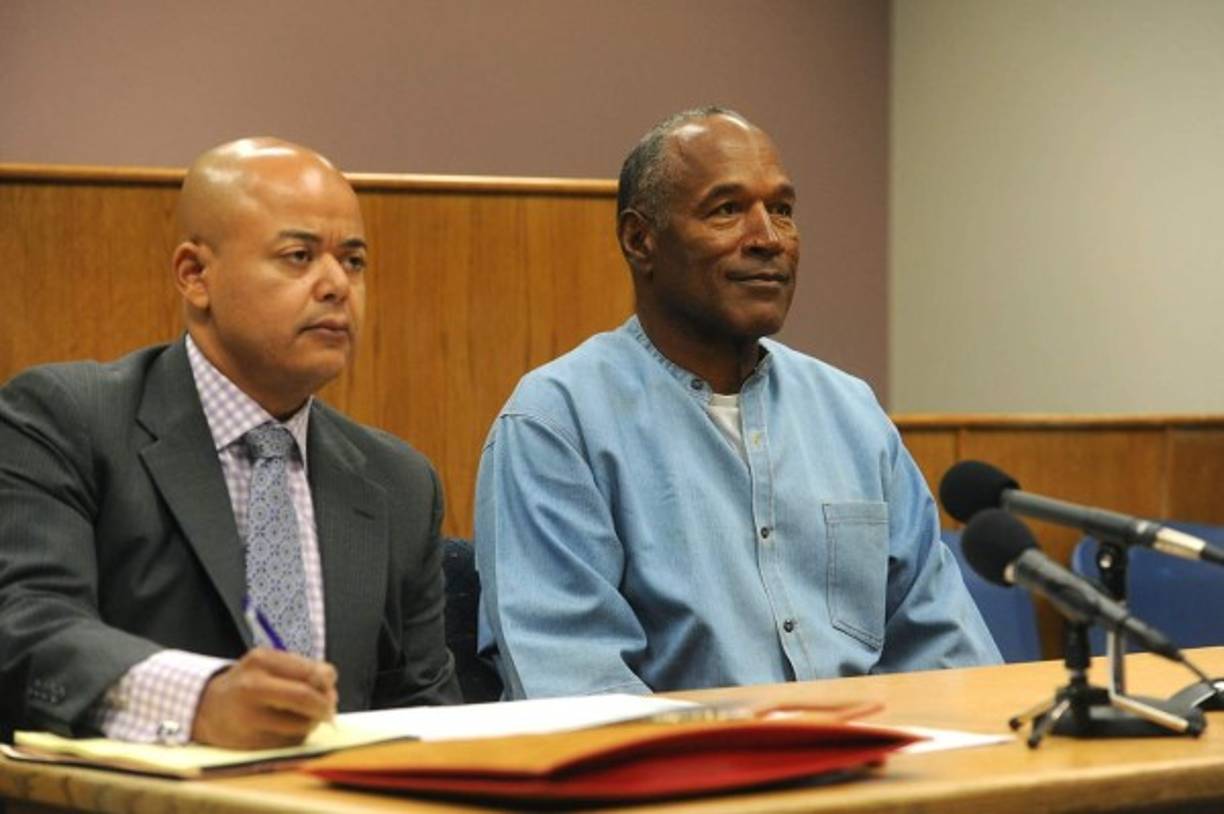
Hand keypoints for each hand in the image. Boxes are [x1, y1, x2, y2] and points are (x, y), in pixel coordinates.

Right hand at [191, 648, 337, 748]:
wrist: (206, 708)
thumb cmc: (248, 683)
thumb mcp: (270, 665)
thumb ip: (302, 670)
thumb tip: (330, 688)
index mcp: (261, 661)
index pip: (309, 673)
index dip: (327, 683)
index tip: (330, 688)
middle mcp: (252, 687)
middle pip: (304, 698)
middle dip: (324, 705)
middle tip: (328, 710)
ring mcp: (249, 718)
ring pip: (301, 724)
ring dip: (312, 724)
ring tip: (303, 718)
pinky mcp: (250, 743)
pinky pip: (289, 743)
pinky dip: (296, 737)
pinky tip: (285, 729)